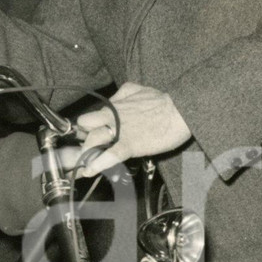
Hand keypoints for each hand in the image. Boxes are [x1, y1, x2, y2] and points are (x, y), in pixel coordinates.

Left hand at [73, 82, 190, 176]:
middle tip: (83, 151)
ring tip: (81, 165)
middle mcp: (112, 117)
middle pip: (85, 127)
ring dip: (85, 154)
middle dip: (81, 139)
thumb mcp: (137, 89)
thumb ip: (122, 94)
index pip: (90, 117)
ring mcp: (119, 132)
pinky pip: (109, 155)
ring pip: (93, 141)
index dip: (85, 128)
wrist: (180, 110)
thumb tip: (114, 100)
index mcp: (114, 106)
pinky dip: (97, 165)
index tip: (84, 137)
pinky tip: (89, 172)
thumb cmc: (163, 101)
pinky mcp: (130, 145)